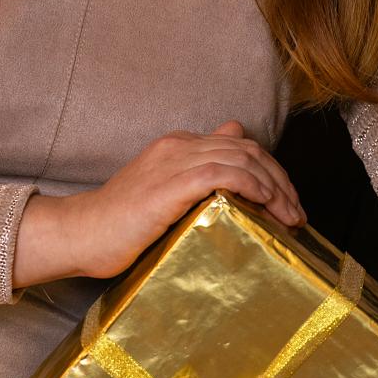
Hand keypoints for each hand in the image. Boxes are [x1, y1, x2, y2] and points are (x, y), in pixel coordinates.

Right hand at [14, 120, 303, 284]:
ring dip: (275, 187)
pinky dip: (253, 185)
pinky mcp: (171, 185)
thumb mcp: (162, 194)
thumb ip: (192, 182)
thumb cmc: (119, 225)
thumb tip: (230, 182)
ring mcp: (175, 162)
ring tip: (290, 217)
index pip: (239, 143)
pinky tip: (267, 204)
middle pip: (248, 148)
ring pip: (242, 158)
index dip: (269, 168)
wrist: (80, 233)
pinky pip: (224, 173)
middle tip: (296, 213)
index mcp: (177, 145)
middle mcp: (179, 145)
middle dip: (281, 179)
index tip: (285, 201)